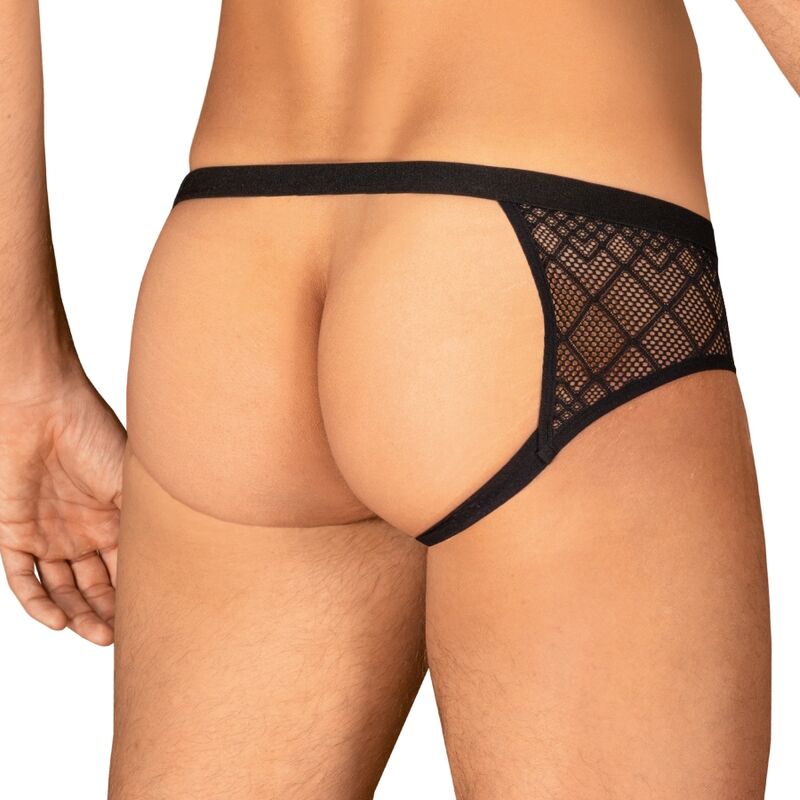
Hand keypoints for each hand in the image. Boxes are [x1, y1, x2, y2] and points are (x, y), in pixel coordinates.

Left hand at [0, 369, 125, 644]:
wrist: (39, 407)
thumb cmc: (92, 435)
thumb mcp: (129, 486)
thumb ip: (143, 525)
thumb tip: (175, 566)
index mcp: (114, 518)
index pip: (126, 568)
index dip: (137, 595)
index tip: (152, 618)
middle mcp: (83, 531)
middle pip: (96, 585)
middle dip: (109, 613)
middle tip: (122, 636)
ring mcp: (48, 534)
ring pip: (62, 590)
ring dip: (77, 615)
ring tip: (95, 634)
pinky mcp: (13, 532)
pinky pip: (22, 578)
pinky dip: (37, 604)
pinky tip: (57, 621)